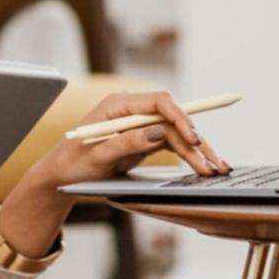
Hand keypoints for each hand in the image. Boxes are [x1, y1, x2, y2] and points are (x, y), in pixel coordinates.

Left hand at [28, 91, 231, 195]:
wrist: (61, 177)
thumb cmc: (73, 164)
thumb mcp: (97, 156)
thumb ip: (126, 142)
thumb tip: (159, 132)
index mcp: (118, 105)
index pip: (158, 102)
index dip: (179, 117)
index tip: (193, 137)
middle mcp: (132, 111)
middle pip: (173, 119)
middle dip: (195, 140)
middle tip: (214, 162)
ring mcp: (140, 125)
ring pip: (177, 133)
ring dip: (198, 151)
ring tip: (217, 169)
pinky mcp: (145, 139)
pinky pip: (172, 144)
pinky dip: (189, 156)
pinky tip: (205, 166)